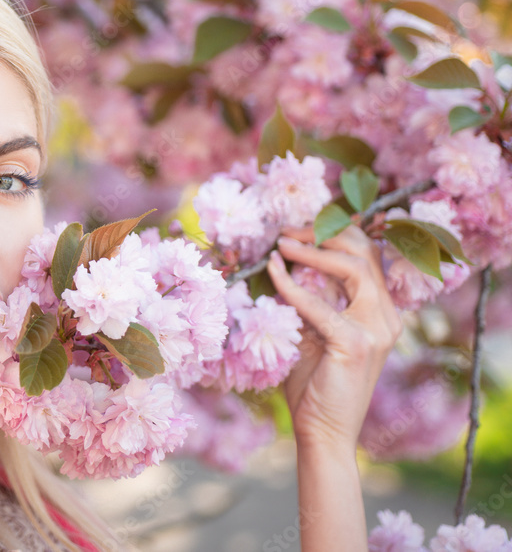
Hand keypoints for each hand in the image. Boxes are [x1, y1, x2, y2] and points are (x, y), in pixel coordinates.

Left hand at [266, 224, 403, 453]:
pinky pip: (320, 303)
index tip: (298, 228)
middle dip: (324, 234)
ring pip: (353, 267)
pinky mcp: (355, 344)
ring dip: (313, 251)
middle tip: (287, 231)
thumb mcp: (312, 332)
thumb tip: (285, 261)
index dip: (335, 234)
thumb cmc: (314, 385)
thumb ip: (310, 301)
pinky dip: (293, 284)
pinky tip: (274, 271)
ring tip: (281, 244)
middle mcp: (386, 318)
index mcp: (381, 313)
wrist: (323, 432)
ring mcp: (376, 330)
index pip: (367, 256)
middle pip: (365, 253)